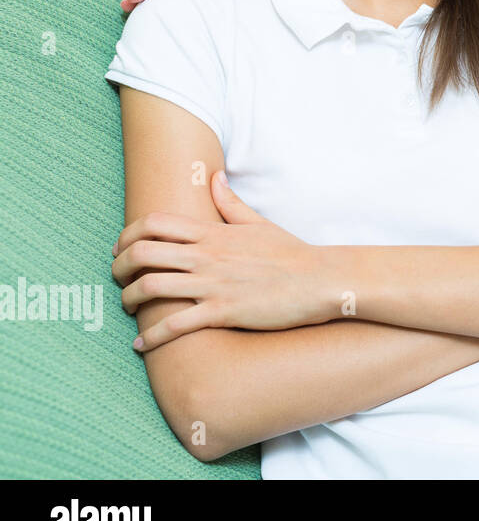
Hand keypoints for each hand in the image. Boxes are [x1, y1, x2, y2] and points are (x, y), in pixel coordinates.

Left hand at [111, 170, 326, 349]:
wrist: (320, 280)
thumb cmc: (291, 253)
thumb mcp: (258, 223)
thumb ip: (229, 202)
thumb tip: (214, 176)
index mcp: (214, 232)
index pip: (155, 222)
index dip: (127, 234)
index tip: (121, 249)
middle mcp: (207, 256)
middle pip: (143, 253)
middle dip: (119, 267)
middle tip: (117, 279)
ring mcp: (214, 284)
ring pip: (151, 287)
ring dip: (128, 299)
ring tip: (127, 307)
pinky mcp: (223, 312)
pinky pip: (175, 325)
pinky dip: (151, 336)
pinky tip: (141, 344)